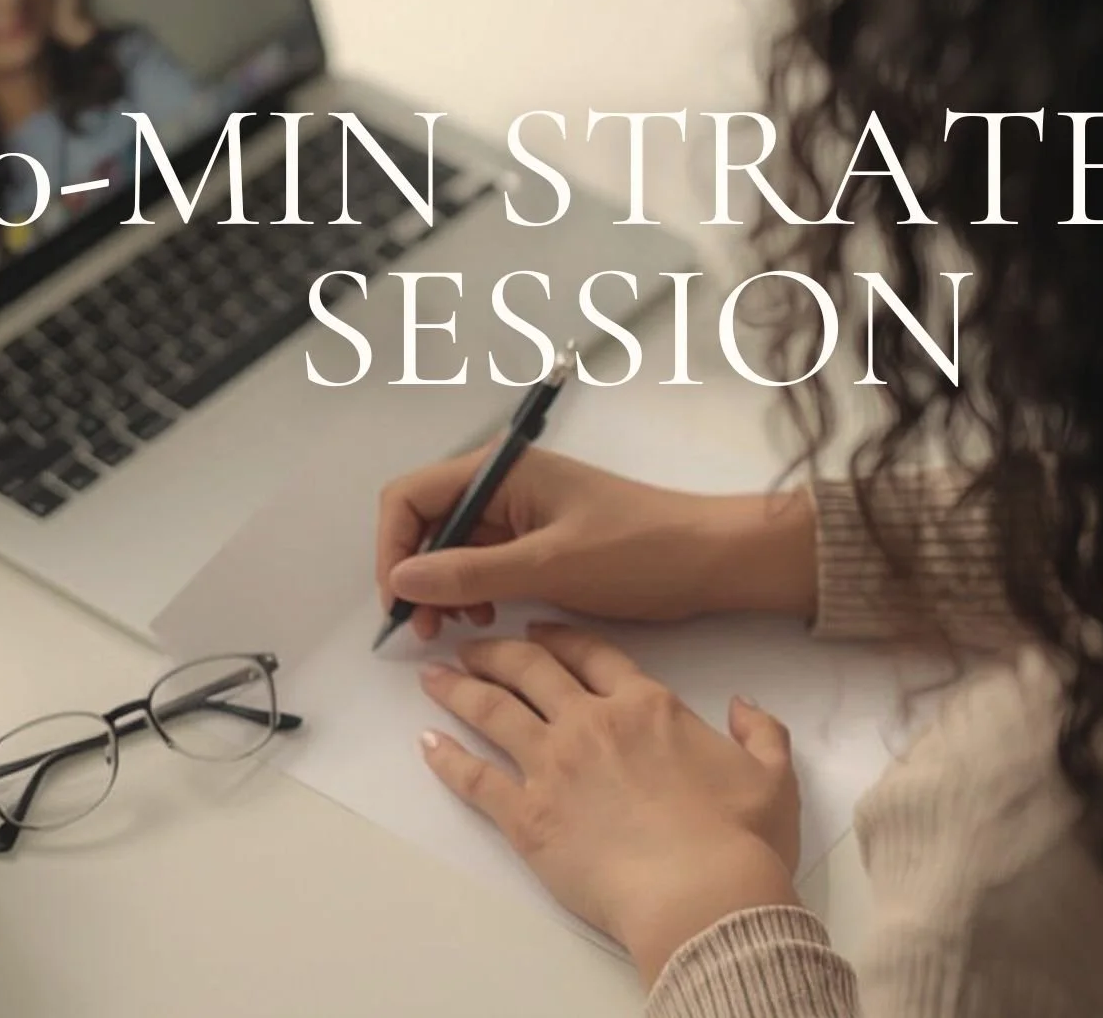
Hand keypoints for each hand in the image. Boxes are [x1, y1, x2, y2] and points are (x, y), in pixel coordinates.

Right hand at [376, 447, 816, 640]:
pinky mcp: (538, 541)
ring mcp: (520, 513)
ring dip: (443, 588)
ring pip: (451, 548)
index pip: (410, 496)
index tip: (399, 603)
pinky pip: (483, 563)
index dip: (393, 548)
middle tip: (426, 630)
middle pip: (426, 522)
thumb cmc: (637, 551)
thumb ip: (469, 572)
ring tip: (458, 629)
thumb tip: (401, 579)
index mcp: (501, 472)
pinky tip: (487, 618)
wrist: (709, 561)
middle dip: (416, 574)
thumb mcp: (547, 565)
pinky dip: (472, 591)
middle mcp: (503, 485)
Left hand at [420, 623, 803, 985]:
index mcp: (648, 706)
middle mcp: (593, 724)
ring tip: (434, 677)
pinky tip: (427, 743)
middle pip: (532, 671)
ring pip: (495, 712)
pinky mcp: (529, 817)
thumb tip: (745, 706)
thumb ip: (761, 731)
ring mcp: (554, 767)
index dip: (562, 637)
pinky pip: (476, 780)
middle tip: (471, 644)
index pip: (595, 654)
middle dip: (497, 652)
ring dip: (460, 690)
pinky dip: (446, 759)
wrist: (703, 896)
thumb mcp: (773, 775)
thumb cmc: (741, 840)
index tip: (538, 629)